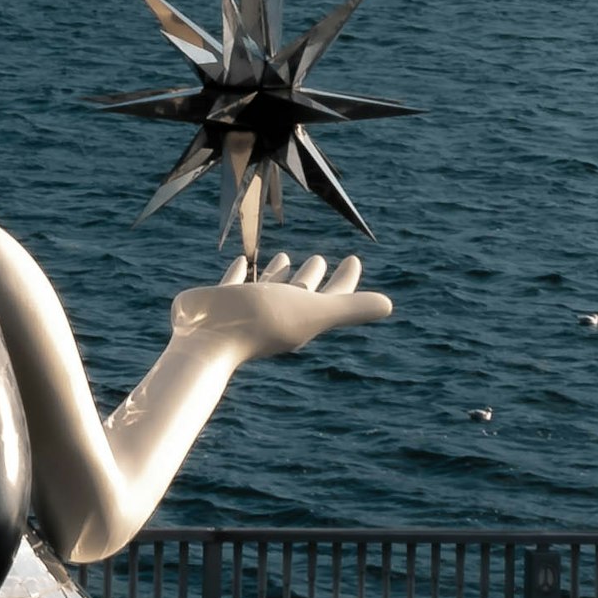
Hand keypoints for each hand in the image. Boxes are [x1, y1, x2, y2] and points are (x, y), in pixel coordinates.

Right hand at [168, 253, 392, 359]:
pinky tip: (242, 261)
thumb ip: (350, 308)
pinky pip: (235, 283)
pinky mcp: (221, 302)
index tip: (354, 258)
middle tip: (319, 258)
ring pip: (270, 287)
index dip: (346, 278)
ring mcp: (249, 309)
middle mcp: (279, 313)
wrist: (207, 340)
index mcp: (303, 316)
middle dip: (312, 275)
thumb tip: (390, 304)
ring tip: (286, 257)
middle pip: (302, 291)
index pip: (333, 296)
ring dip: (280, 273)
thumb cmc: (261, 323)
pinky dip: (241, 271)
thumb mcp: (312, 311)